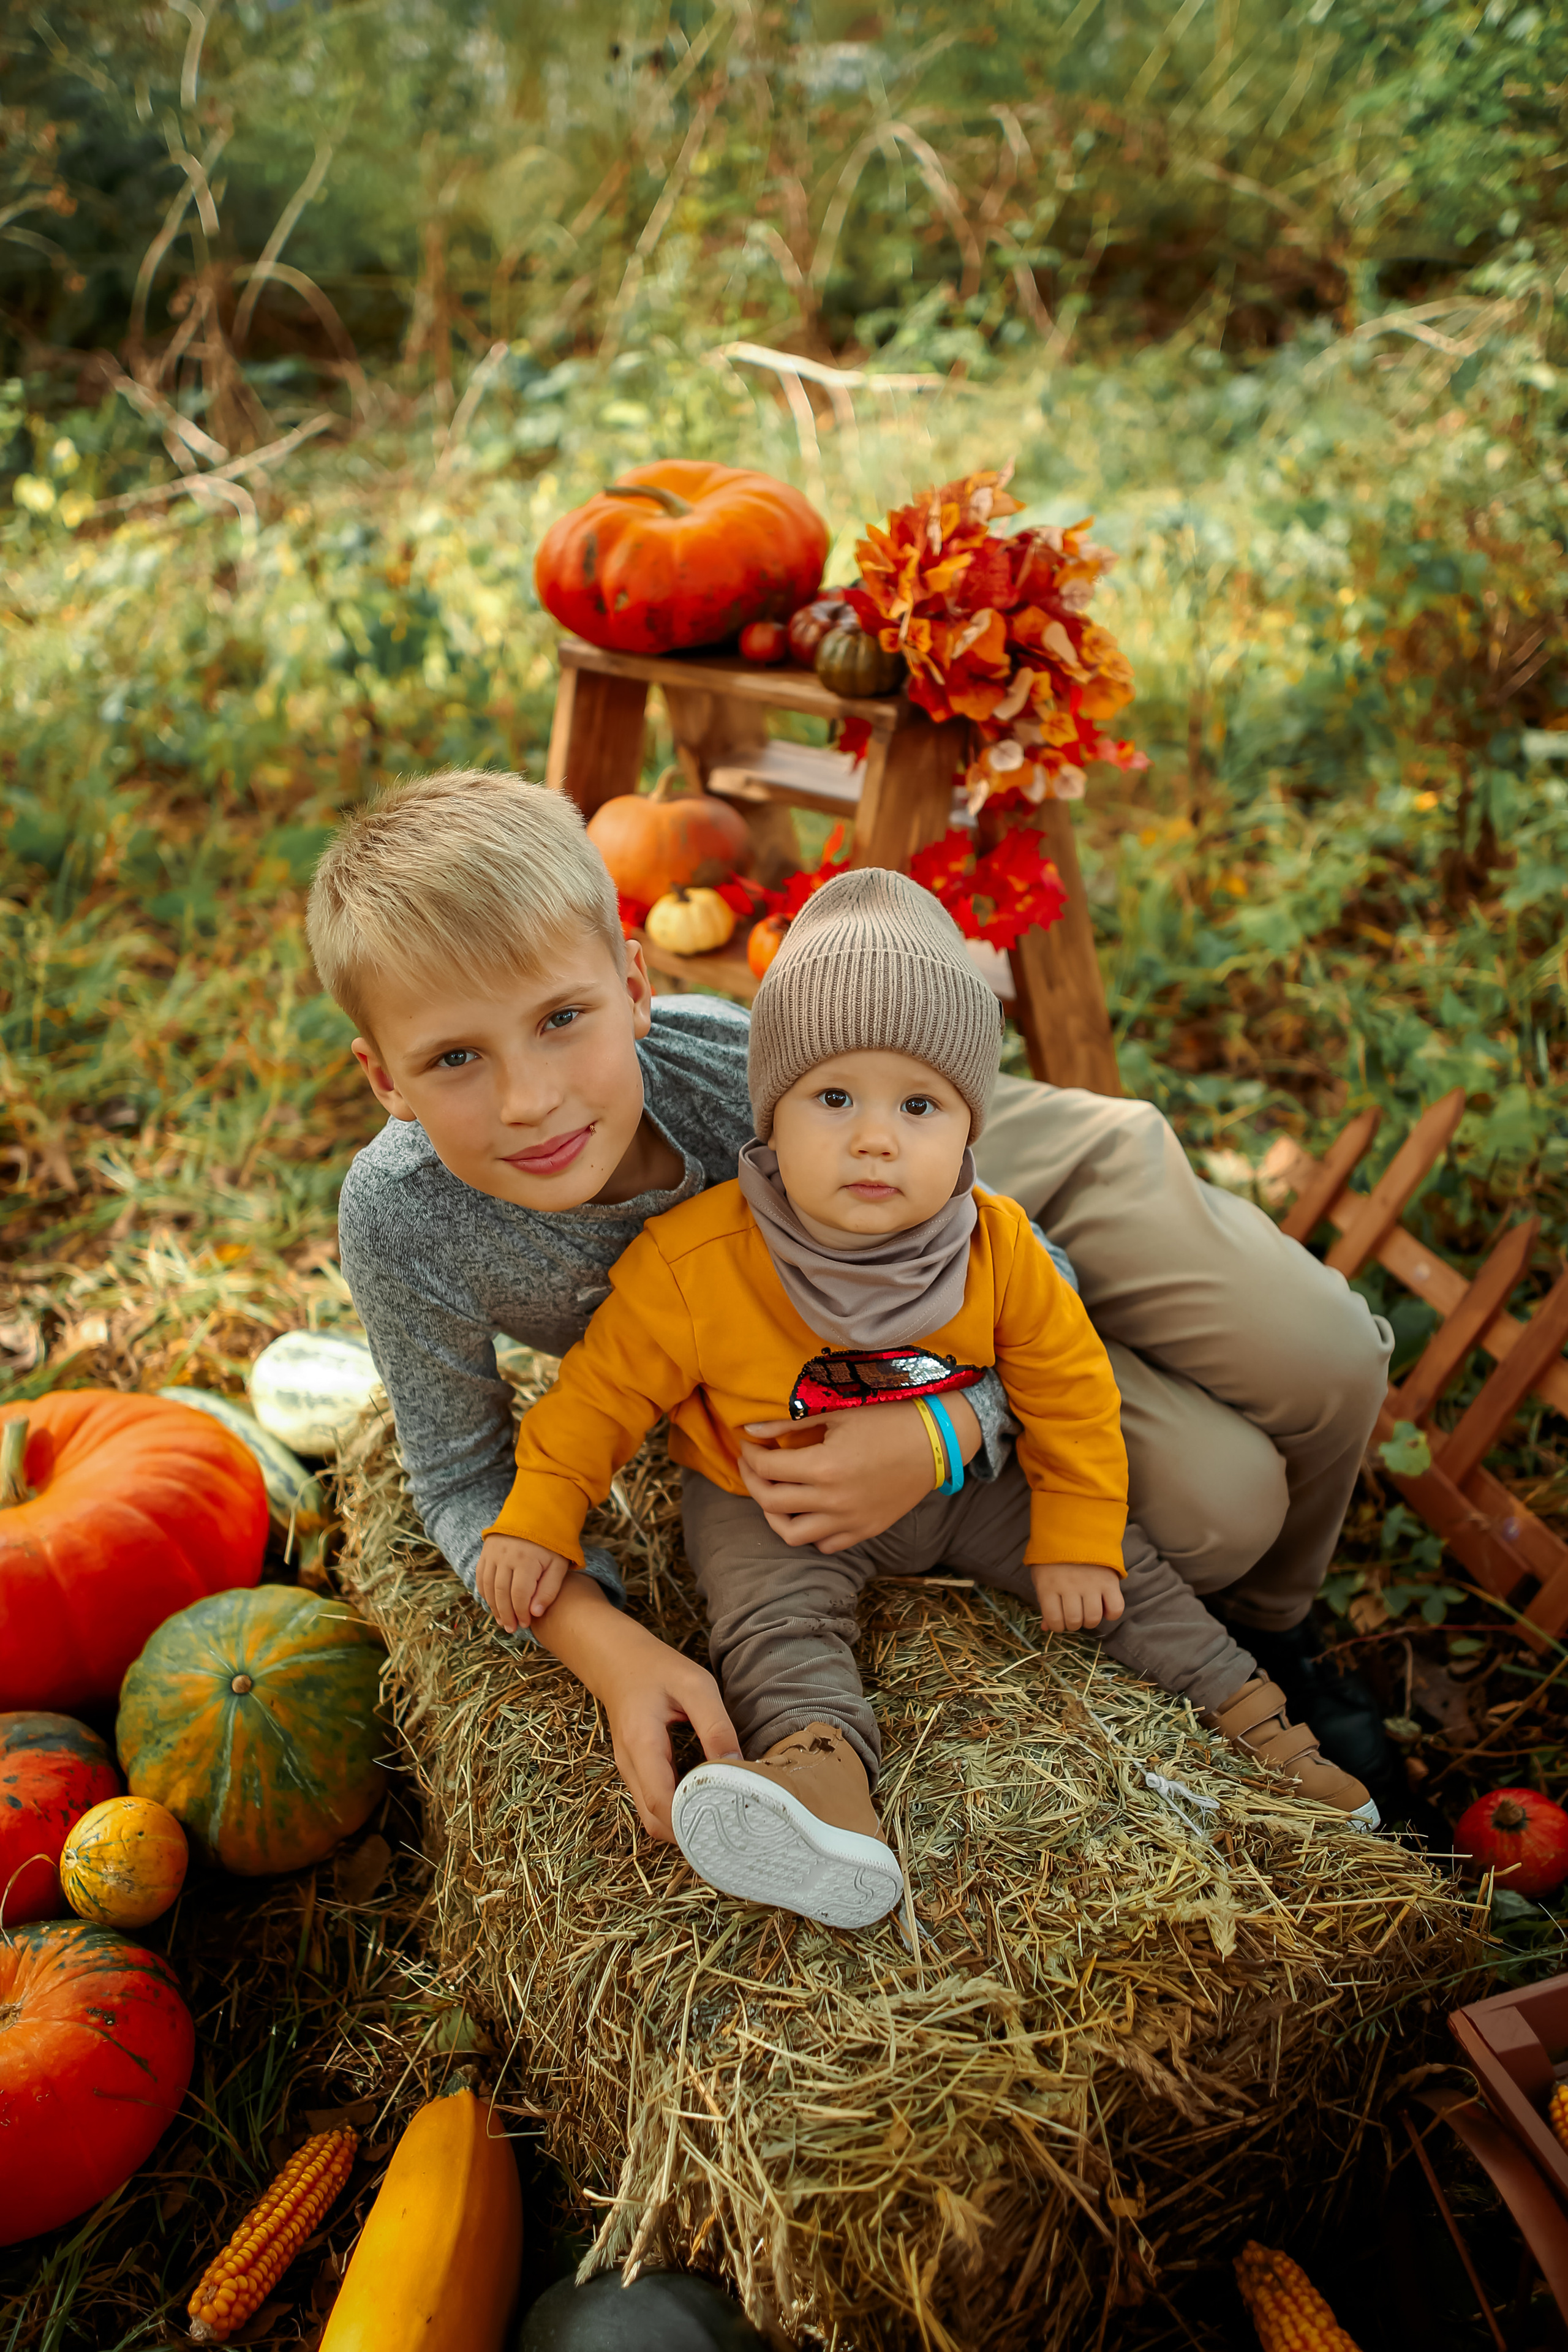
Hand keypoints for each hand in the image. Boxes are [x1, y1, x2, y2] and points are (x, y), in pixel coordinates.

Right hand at [477, 1533, 573, 1632]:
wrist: (536, 1514)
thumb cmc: (551, 1543)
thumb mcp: (558, 1565)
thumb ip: (549, 1590)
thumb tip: (535, 1613)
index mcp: (526, 1560)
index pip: (519, 1595)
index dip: (521, 1612)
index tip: (526, 1624)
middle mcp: (506, 1557)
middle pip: (501, 1593)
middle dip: (506, 1614)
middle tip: (511, 1628)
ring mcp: (493, 1553)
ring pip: (489, 1586)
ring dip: (494, 1607)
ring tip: (502, 1621)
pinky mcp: (486, 1551)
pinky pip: (481, 1576)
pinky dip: (485, 1592)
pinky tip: (492, 1603)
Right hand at [531, 1575, 739, 1841]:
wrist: (619, 1661)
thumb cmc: (660, 1670)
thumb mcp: (696, 1686)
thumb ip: (716, 1726)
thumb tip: (736, 1766)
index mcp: (642, 1744)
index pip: (661, 1802)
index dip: (691, 1823)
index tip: (727, 1825)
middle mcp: (630, 1766)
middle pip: (655, 1821)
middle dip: (690, 1834)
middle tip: (731, 1832)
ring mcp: (630, 1772)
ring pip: (652, 1819)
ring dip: (683, 1826)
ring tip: (722, 1821)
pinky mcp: (637, 1772)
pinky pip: (653, 1805)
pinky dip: (676, 1813)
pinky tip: (705, 1804)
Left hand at [736, 1393, 981, 1553]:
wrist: (937, 1441)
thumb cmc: (889, 1419)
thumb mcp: (838, 1412)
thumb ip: (789, 1423)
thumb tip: (751, 1430)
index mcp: (824, 1468)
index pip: (766, 1469)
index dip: (749, 1455)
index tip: (749, 1444)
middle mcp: (833, 1501)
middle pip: (771, 1502)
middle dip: (753, 1481)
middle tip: (753, 1465)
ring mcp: (850, 1521)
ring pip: (792, 1534)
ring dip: (774, 1515)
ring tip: (773, 1494)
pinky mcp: (865, 1531)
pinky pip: (824, 1544)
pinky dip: (809, 1531)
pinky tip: (807, 1509)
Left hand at [1031, 1560, 1125, 1632]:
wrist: (1076, 1529)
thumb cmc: (1054, 1557)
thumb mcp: (1041, 1577)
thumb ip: (1044, 1602)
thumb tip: (1045, 1628)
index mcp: (1048, 1586)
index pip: (1054, 1621)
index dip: (1057, 1626)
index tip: (1060, 1619)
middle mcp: (1069, 1587)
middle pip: (1075, 1621)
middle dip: (1074, 1623)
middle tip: (1074, 1612)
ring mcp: (1091, 1584)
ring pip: (1093, 1618)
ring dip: (1090, 1620)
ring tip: (1088, 1609)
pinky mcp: (1109, 1581)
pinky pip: (1115, 1609)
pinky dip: (1111, 1614)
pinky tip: (1104, 1606)